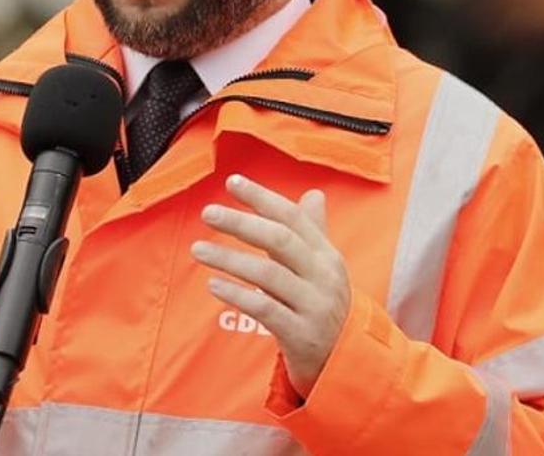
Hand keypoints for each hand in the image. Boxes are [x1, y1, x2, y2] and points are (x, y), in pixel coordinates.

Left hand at [192, 175, 349, 397]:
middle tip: (207, 212)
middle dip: (242, 223)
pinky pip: (265, 309)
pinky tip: (213, 285)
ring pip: (269, 274)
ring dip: (230, 259)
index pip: (294, 218)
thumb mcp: (323, 269)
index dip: (263, 198)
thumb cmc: (323, 307)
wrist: (345, 362)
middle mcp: (323, 276)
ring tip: (198, 249)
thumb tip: (313, 194)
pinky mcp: (301, 334)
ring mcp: (314, 306)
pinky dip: (237, 295)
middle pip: (281, 240)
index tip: (232, 182)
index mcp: (326, 255)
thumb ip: (313, 233)